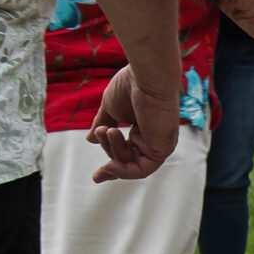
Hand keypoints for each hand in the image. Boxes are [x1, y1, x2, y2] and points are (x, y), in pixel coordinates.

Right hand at [87, 65, 180, 181]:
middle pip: (126, 159)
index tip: (96, 177)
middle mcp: (154, 139)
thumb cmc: (131, 85)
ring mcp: (160, 145)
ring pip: (130, 164)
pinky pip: (141, 170)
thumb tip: (91, 139)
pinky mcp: (162, 149)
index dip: (112, 166)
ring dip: (113, 152)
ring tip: (110, 130)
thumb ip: (103, 124)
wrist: (147, 76)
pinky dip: (124, 171)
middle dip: (109, 153)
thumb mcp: (111, 108)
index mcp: (144, 129)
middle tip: (101, 133)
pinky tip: (110, 165)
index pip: (128, 153)